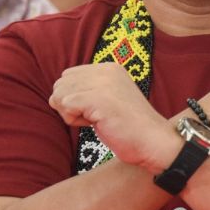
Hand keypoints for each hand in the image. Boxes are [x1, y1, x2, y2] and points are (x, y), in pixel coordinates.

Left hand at [49, 62, 172, 171]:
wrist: (153, 140)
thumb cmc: (129, 126)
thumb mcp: (109, 98)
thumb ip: (89, 90)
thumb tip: (57, 95)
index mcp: (109, 68)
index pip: (68, 75)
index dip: (73, 96)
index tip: (93, 109)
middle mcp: (106, 71)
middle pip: (61, 84)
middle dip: (68, 104)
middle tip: (91, 117)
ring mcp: (103, 83)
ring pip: (60, 94)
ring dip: (70, 113)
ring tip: (94, 120)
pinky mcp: (99, 98)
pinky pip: (66, 105)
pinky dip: (74, 120)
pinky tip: (94, 124)